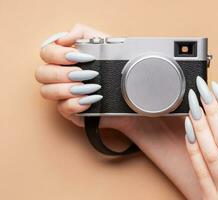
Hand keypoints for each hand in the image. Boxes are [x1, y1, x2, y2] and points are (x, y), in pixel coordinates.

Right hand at [35, 24, 202, 198]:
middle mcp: (63, 77)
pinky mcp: (73, 113)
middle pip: (42, 72)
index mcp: (68, 60)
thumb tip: (66, 36)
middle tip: (85, 72)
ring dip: (68, 87)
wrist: (135, 101)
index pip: (46, 52)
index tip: (77, 56)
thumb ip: (86, 34)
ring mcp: (66, 96)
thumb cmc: (122, 73)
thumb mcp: (109, 47)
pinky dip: (76, 103)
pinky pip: (62, 108)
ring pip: (47, 91)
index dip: (57, 53)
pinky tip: (91, 100)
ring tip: (91, 86)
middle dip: (62, 71)